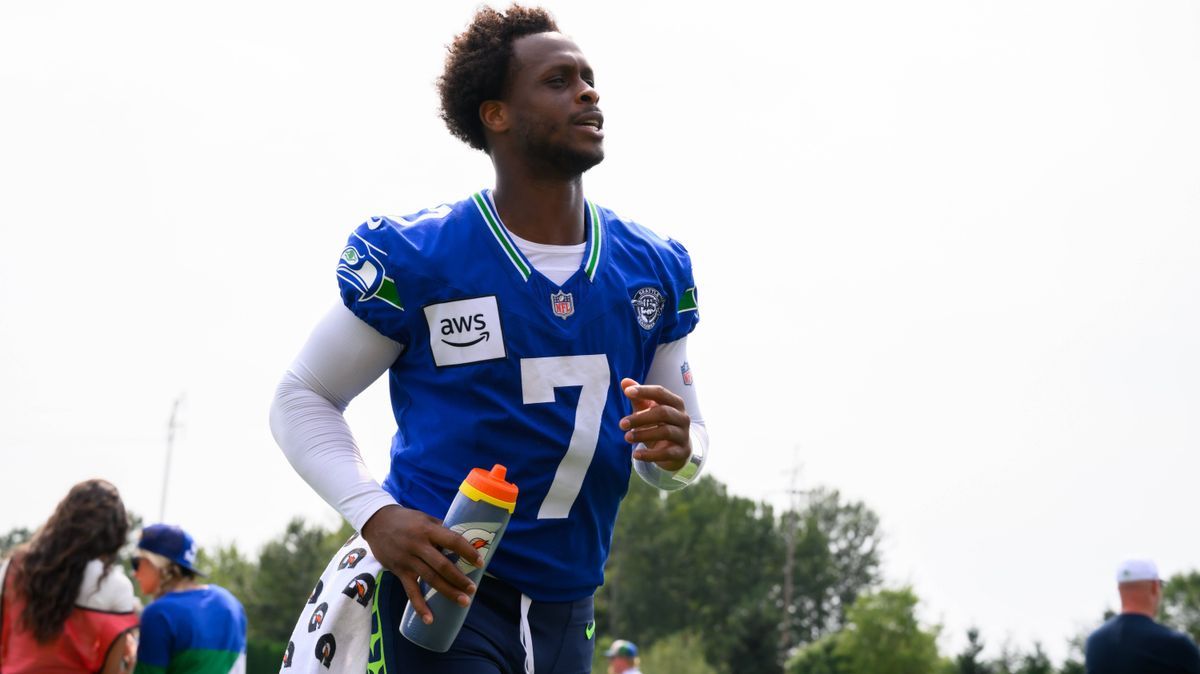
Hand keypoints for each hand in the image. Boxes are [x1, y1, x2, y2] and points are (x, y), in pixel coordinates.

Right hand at [360, 504, 484, 624]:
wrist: (377, 522)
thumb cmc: (406, 519)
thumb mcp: (425, 518)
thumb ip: (441, 529)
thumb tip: (461, 541)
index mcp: (428, 530)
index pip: (452, 541)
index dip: (468, 552)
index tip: (480, 563)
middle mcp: (418, 545)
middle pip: (442, 565)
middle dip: (459, 579)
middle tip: (472, 589)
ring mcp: (408, 560)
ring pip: (430, 579)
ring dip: (448, 592)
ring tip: (463, 601)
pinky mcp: (399, 571)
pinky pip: (411, 591)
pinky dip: (419, 606)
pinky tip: (429, 619)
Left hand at [619, 377, 690, 471]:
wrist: (676, 450)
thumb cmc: (659, 424)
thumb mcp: (648, 410)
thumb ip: (638, 397)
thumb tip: (624, 381)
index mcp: (675, 403)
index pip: (661, 392)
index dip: (644, 391)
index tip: (627, 392)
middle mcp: (683, 417)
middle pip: (663, 412)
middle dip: (640, 417)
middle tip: (622, 424)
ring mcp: (684, 435)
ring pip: (665, 432)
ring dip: (644, 434)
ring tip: (627, 437)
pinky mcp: (681, 452)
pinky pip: (667, 453)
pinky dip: (650, 454)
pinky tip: (635, 455)